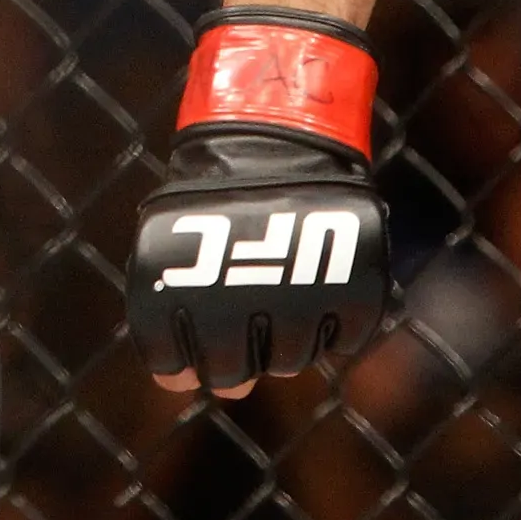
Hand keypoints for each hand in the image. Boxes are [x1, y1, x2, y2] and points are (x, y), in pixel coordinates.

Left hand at [126, 10, 388, 402]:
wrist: (273, 135)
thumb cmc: (212, 195)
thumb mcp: (170, 241)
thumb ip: (169, 310)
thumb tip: (176, 385)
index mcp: (177, 293)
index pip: (169, 368)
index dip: (176, 368)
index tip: (184, 356)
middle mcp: (234, 306)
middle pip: (230, 376)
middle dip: (229, 363)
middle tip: (236, 335)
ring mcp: (295, 304)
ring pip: (286, 364)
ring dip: (279, 338)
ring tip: (274, 289)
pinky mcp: (351, 296)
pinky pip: (341, 341)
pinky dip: (330, 321)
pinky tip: (314, 281)